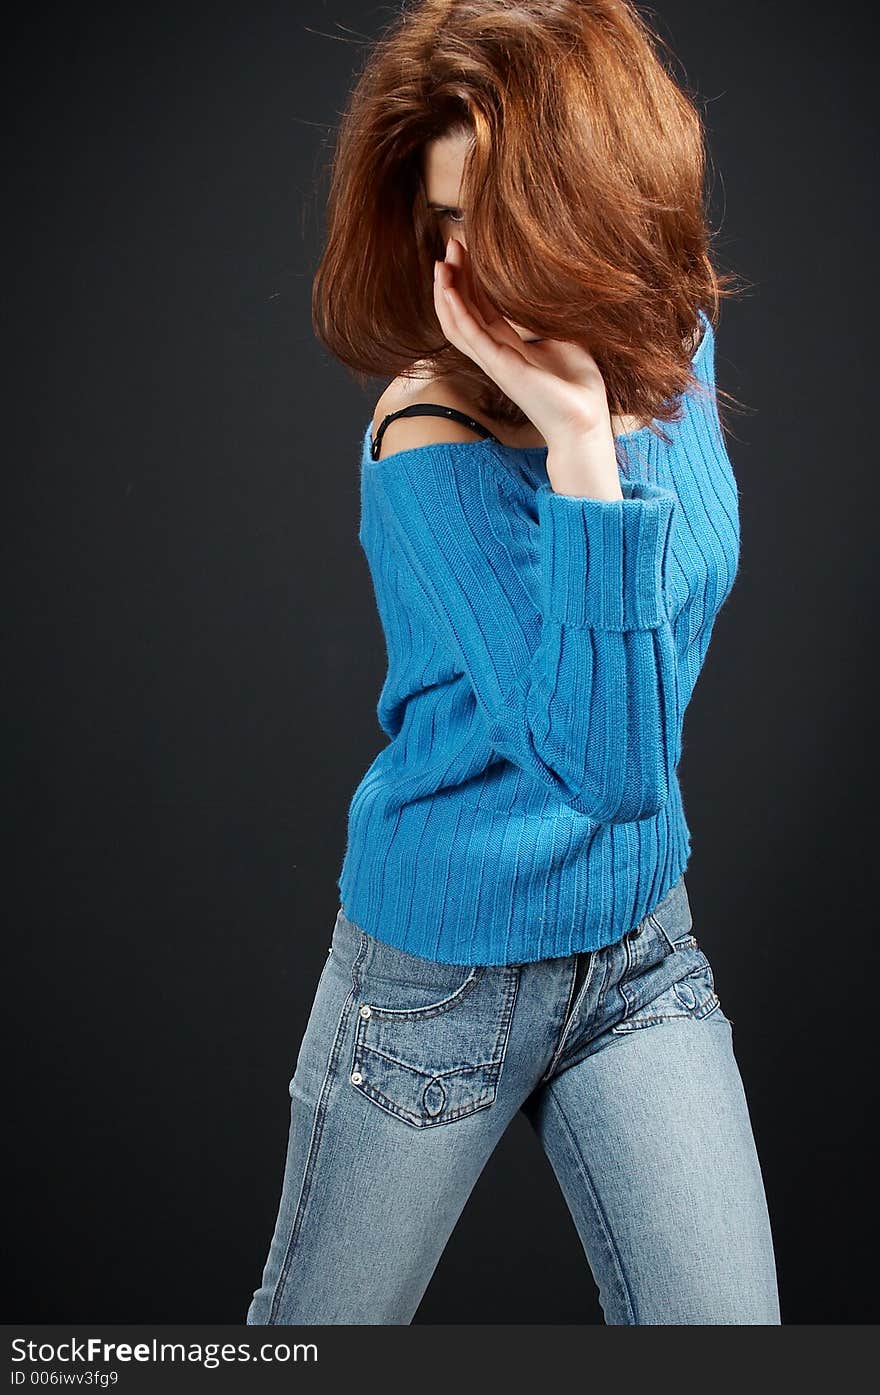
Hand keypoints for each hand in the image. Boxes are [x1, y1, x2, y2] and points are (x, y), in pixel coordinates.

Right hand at [434, 237, 614, 453]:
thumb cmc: (577, 386)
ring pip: (457, 324)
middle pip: (464, 311)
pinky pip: (470, 336)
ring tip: (441, 262)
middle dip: (454, 278)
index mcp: (510, 346)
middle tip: (451, 245)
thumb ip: (547, 318)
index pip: (481, 308)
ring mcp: (495, 361)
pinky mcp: (500, 367)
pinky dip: (457, 312)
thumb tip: (550, 291)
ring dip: (446, 293)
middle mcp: (496, 353)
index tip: (467, 250)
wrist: (584, 420)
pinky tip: (449, 290)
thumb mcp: (563, 338)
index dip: (471, 279)